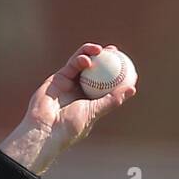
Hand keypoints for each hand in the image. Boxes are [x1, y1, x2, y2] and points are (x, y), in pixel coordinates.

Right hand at [0, 43, 138, 173]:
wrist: (46, 129)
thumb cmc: (71, 125)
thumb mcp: (95, 112)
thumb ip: (112, 100)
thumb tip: (132, 89)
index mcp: (91, 101)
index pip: (106, 84)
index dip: (115, 73)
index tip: (126, 64)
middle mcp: (80, 90)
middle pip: (95, 70)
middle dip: (104, 58)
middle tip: (114, 50)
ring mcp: (69, 83)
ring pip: (82, 64)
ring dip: (91, 54)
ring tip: (101, 50)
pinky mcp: (58, 78)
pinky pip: (71, 65)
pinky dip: (79, 59)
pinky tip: (88, 58)